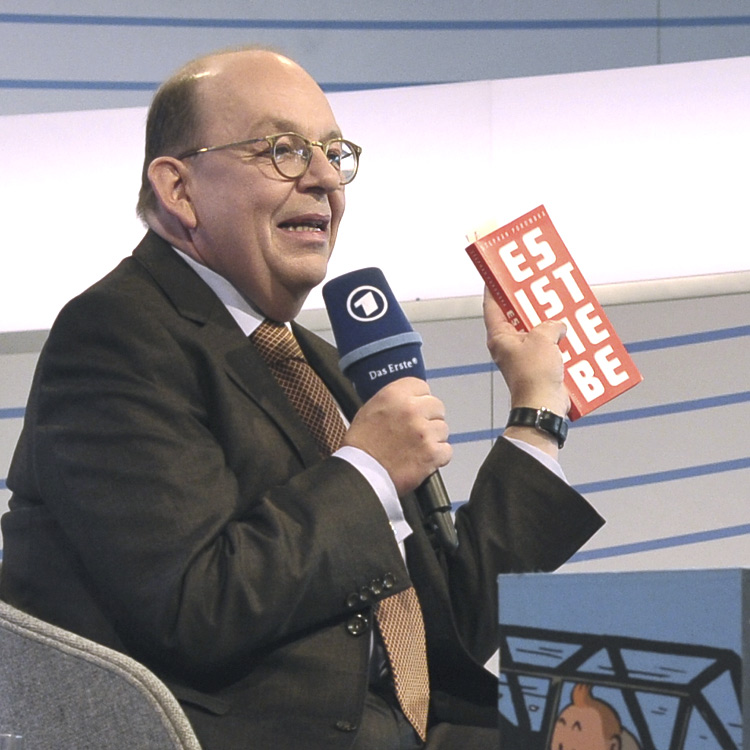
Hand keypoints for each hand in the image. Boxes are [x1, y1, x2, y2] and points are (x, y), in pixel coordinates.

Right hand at [342, 378, 451, 496]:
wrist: (360, 474)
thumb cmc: (361, 445)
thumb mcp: (370, 409)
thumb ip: (393, 400)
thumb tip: (410, 400)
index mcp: (394, 395)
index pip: (422, 387)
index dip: (419, 400)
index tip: (416, 409)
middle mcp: (411, 409)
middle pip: (436, 406)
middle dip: (429, 418)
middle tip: (416, 431)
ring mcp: (424, 432)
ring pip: (443, 429)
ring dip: (433, 438)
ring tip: (415, 448)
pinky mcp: (432, 453)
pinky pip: (446, 450)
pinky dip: (438, 457)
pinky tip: (422, 459)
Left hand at [484, 288, 569, 417]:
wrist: (544, 405)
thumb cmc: (535, 373)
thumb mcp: (544, 338)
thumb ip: (550, 324)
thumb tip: (557, 325)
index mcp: (499, 336)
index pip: (492, 305)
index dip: (494, 288)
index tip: (498, 273)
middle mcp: (508, 344)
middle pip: (517, 316)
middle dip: (529, 302)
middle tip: (539, 285)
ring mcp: (523, 355)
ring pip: (535, 331)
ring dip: (548, 321)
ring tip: (560, 306)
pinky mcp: (538, 365)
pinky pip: (548, 346)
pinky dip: (558, 339)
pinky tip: (571, 331)